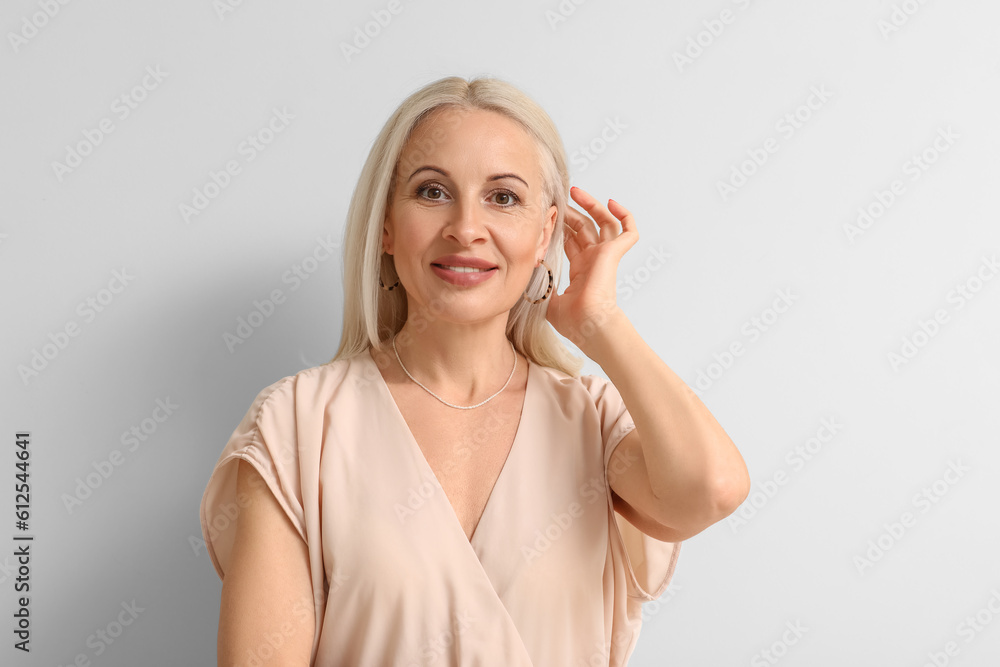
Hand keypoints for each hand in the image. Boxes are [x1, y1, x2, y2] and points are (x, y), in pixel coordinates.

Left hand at [544, 186, 637, 351]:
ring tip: (576, 192)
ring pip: (604, 223)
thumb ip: (542, 289)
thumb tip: (526, 282)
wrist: (587, 323)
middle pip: (585, 228)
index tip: (551, 214)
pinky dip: (625, 216)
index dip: (563, 226)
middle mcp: (594, 260)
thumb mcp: (549, 301)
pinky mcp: (614, 253)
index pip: (573, 241)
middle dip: (573, 212)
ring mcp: (605, 255)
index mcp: (581, 270)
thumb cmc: (572, 320)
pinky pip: (628, 231)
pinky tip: (612, 203)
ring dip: (592, 205)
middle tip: (561, 198)